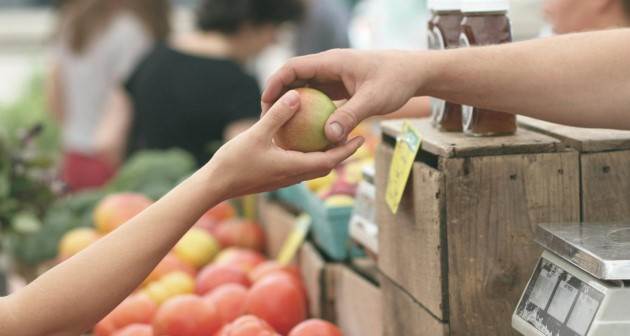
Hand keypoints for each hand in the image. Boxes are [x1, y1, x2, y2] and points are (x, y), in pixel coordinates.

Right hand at [208, 90, 363, 199]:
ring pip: (312, 167)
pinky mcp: (274, 177)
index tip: (361, 138)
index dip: (347, 150)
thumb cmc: (234, 162)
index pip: (329, 160)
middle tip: (354, 136)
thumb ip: (278, 115)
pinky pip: (298, 165)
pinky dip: (308, 154)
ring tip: (332, 137)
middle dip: (342, 152)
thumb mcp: (256, 134)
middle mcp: (293, 176)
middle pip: (325, 165)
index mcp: (294, 167)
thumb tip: (296, 95)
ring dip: (325, 154)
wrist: (215, 186)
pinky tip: (302, 141)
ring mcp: (283, 178)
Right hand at [262, 49, 423, 142]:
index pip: (293, 68)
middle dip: (279, 97)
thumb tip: (328, 137)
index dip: (275, 83)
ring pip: (305, 90)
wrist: (415, 73)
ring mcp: (334, 78)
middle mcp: (329, 68)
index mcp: (331, 62)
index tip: (265, 103)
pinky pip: (319, 100)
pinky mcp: (341, 88)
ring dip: (293, 106)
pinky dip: (310, 113)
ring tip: (281, 128)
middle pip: (294, 79)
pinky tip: (306, 133)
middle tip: (268, 120)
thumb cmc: (396, 80)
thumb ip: (350, 116)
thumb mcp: (373, 99)